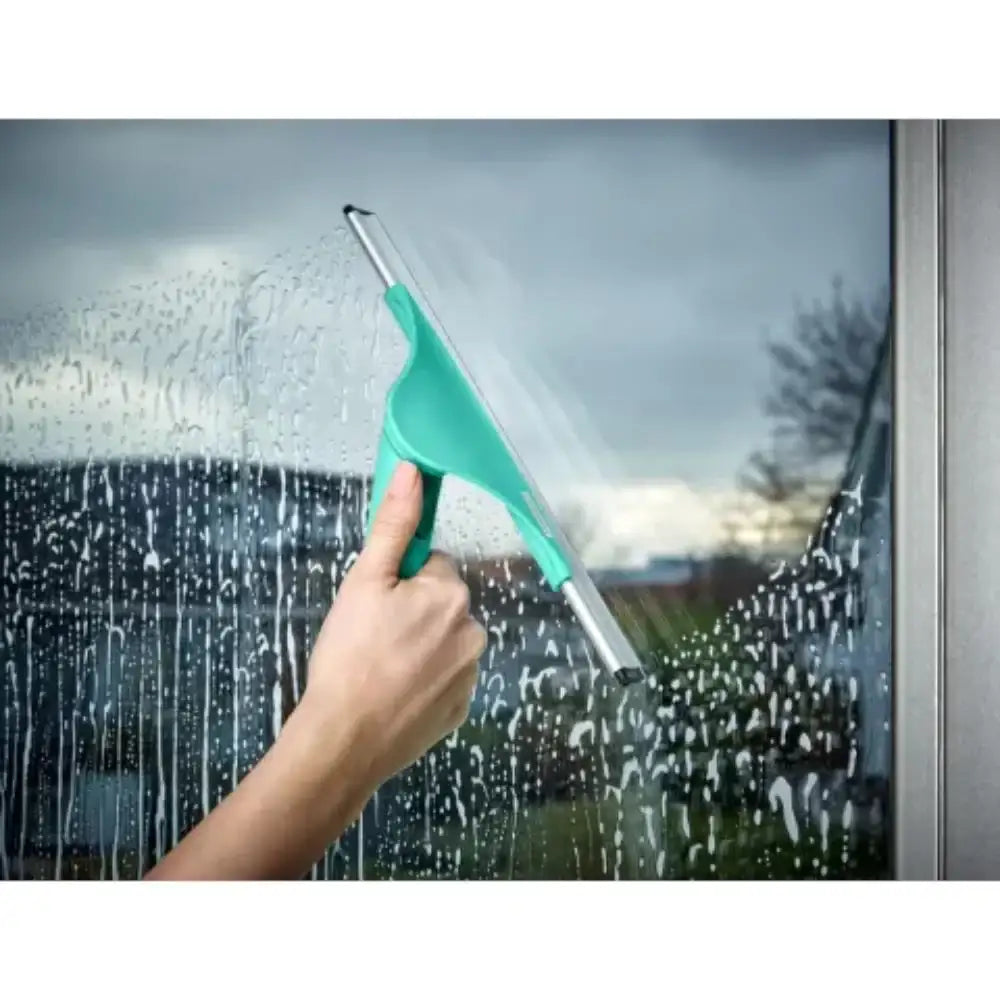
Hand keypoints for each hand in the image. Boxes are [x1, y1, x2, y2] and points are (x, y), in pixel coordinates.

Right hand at [301, 460, 486, 789]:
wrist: (344, 739)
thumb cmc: (349, 656)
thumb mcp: (364, 581)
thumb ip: (394, 524)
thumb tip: (413, 472)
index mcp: (451, 594)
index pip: (430, 567)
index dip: (399, 582)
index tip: (374, 605)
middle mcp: (472, 631)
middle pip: (439, 605)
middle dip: (411, 614)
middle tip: (371, 637)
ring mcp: (469, 675)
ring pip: (442, 643)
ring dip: (418, 648)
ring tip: (379, 668)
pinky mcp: (460, 709)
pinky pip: (444, 680)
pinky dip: (422, 683)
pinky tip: (392, 693)